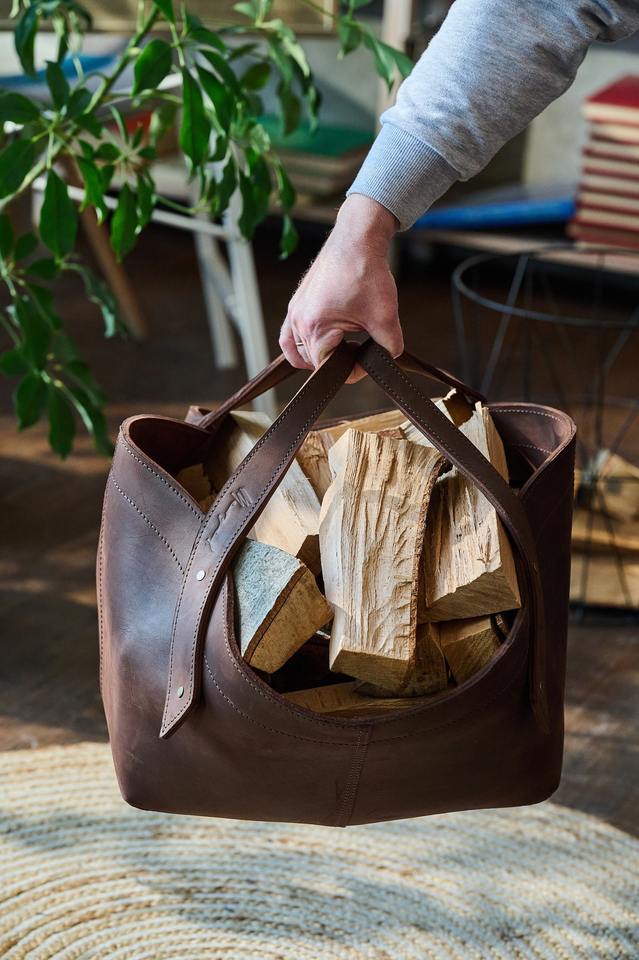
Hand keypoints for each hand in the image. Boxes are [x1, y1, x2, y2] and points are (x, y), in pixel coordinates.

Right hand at [279, 194, 401, 381]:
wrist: (357, 238)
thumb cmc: (366, 273)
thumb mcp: (385, 317)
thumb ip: (388, 346)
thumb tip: (387, 360)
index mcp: (315, 328)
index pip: (327, 367)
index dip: (350, 372)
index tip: (367, 363)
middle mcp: (298, 320)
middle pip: (312, 360)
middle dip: (336, 363)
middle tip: (358, 355)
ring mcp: (294, 310)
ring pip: (295, 349)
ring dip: (315, 357)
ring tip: (338, 355)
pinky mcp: (297, 301)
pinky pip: (289, 333)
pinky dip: (299, 345)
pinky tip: (317, 344)